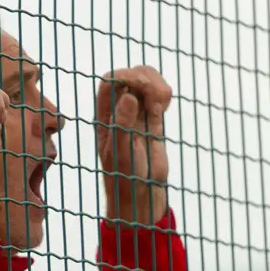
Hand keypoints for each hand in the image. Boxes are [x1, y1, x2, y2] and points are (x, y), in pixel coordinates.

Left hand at [95, 66, 172, 225]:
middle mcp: (119, 111)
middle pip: (131, 76)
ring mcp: (138, 114)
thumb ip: (123, 124)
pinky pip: (159, 97)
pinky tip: (164, 107)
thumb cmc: (124, 176)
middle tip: (157, 96)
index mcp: (104, 115)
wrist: (141, 194)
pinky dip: (164, 95)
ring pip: (147, 83)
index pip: (110, 81)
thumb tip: (128, 96)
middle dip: (145, 78)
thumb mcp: (120, 151)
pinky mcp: (154, 120)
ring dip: (157, 85)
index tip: (139, 87)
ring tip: (162, 104)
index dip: (125, 76)